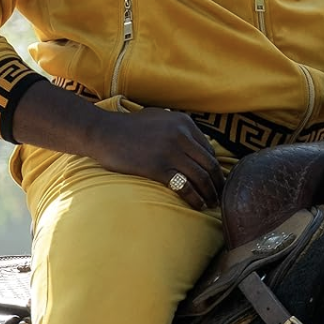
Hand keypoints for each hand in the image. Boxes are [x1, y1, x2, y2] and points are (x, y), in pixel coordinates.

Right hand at [89, 106, 221, 210]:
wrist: (103, 133)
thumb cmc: (129, 128)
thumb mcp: (160, 118)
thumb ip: (179, 129)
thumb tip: (197, 145)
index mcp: (184, 123)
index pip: (208, 150)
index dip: (214, 168)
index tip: (216, 180)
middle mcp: (181, 135)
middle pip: (209, 164)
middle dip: (217, 182)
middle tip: (219, 195)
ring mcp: (170, 151)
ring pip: (200, 176)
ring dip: (209, 193)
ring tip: (211, 203)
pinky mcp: (158, 167)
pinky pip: (184, 186)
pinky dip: (194, 198)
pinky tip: (197, 205)